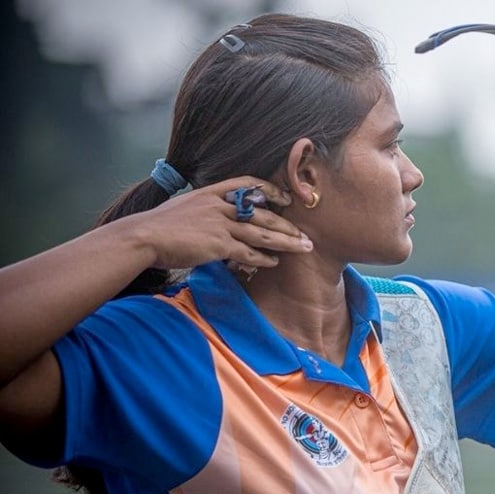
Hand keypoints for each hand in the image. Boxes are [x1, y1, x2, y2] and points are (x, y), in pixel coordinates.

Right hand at [124, 176, 312, 269]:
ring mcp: (220, 224)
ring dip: (285, 241)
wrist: (142, 237)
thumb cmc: (156, 227)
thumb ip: (201, 210)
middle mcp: (219, 205)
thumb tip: (208, 219)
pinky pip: (248, 250)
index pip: (247, 183)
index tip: (285, 198)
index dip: (270, 189)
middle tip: (305, 233)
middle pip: (262, 211)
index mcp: (210, 192)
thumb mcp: (181, 208)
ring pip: (261, 231)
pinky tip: (275, 262)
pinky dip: (263, 257)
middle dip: (287, 223)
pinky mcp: (218, 244)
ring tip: (303, 247)